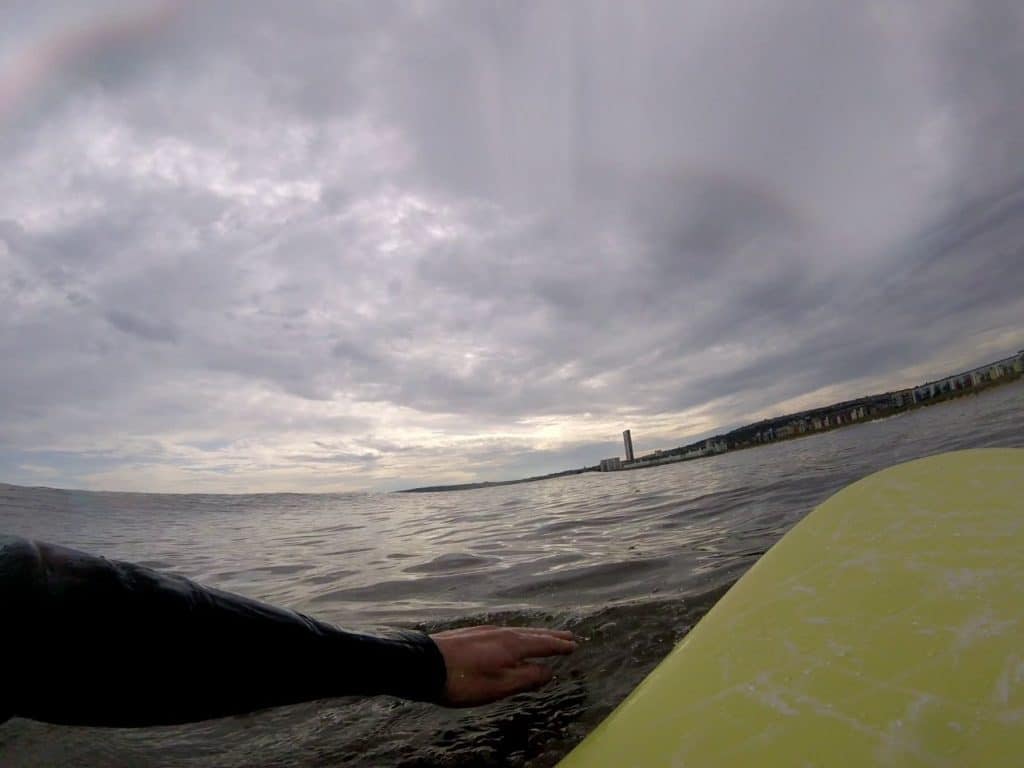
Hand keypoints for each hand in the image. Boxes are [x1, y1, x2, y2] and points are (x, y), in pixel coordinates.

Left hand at [430, 625, 576, 706]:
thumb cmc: (463, 681)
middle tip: (569, 636)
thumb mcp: (498, 686)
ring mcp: (487, 631)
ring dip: (536, 634)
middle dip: (552, 637)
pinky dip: (519, 635)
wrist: (423, 664)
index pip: (543, 644)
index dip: (560, 646)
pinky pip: (506, 632)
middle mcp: (502, 633)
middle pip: (533, 634)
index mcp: (512, 645)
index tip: (575, 645)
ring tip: (547, 636)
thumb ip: (526, 678)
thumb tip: (549, 671)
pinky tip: (515, 639)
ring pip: (519, 631)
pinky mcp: (474, 634)